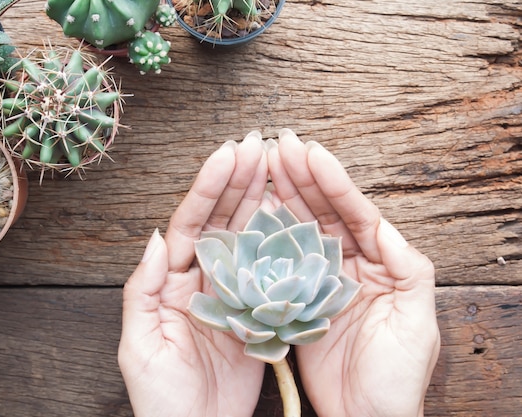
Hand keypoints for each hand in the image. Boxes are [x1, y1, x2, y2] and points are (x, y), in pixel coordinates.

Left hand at [118, 133, 268, 416]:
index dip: (210, 187)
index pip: (191, 222)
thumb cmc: (160, 396)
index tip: (230, 153)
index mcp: (171, 281)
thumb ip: (143, 289)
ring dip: (260, 200)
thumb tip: (156, 237)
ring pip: (247, 236)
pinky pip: (270, 270)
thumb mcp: (139, 344)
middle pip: (222, 219)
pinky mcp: (257, 312)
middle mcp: (202, 279)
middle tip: (260, 144)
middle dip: (239, 180)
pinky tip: (293, 217)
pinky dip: (280, 241)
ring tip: (277, 166)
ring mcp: (232, 293)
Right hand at [267, 129, 439, 416]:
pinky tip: (255, 211)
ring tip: (264, 165)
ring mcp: (320, 280)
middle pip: (323, 212)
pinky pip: (280, 261)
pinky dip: (268, 235)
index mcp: (381, 264)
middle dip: (302, 177)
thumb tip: (386, 225)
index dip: (332, 182)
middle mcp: (349, 265)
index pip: (355, 213)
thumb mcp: (416, 321)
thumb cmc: (397, 376)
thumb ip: (408, 269)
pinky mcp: (296, 300)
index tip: (310, 151)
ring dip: (284, 196)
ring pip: (300, 229)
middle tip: (278, 145)